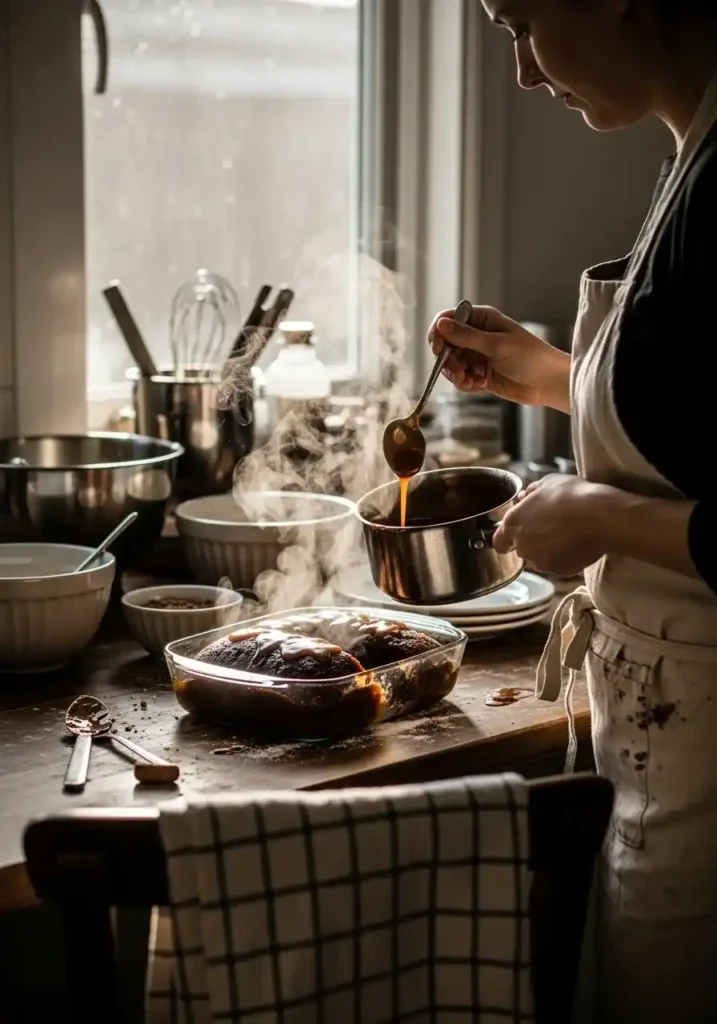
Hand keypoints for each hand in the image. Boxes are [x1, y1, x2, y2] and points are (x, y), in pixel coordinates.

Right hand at [427, 304, 570, 412]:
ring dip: (457, 374)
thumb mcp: (496, 345)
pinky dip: (466, 384)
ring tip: (471, 380)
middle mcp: (477, 336)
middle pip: (446, 344)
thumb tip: (441, 324)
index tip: (437, 349)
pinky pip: (461, 378)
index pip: (449, 319)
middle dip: (449, 360)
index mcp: (482, 320)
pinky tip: (480, 385)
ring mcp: (478, 355)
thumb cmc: (530, 357)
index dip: (439, 332)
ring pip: (451, 364)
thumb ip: (467, 337)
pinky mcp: (480, 374)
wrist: (548, 383)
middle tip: (459, 372)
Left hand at [492, 475, 608, 576]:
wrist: (600, 517)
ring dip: (549, 550)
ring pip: (541, 558)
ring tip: (568, 534)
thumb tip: (526, 497)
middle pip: (522, 548)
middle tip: (552, 526)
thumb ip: (531, 493)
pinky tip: (577, 544)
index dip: (507, 537)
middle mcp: (522, 546)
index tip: (518, 532)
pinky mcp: (560, 572)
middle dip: (533, 540)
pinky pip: (559, 565)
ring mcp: (541, 562)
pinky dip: (565, 558)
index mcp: (513, 524)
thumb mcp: (548, 483)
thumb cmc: (572, 495)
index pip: (499, 541)